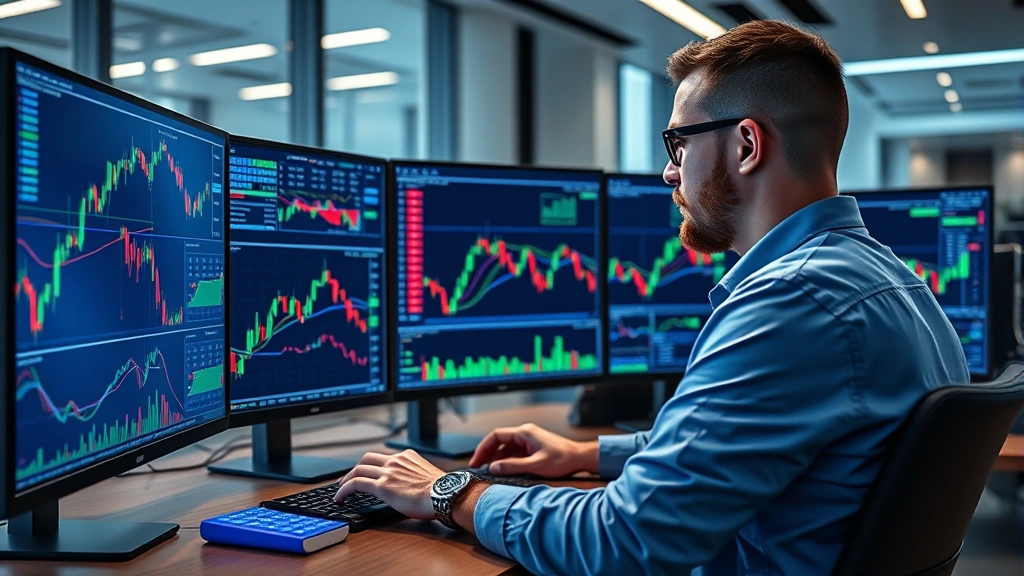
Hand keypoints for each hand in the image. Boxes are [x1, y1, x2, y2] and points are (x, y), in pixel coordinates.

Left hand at [334, 450, 444, 520]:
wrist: (445, 494)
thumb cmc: (441, 490)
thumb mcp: (427, 476)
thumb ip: (416, 476)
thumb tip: (414, 488)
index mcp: (407, 457)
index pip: (383, 457)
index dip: (372, 465)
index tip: (368, 472)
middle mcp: (396, 460)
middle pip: (367, 459)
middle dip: (355, 468)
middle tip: (349, 478)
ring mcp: (388, 472)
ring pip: (359, 469)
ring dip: (346, 479)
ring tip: (340, 489)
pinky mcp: (382, 486)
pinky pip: (356, 484)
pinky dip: (344, 489)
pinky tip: (340, 497)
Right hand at [469, 423, 598, 476]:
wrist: (581, 458)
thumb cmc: (563, 460)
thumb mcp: (536, 465)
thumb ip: (513, 466)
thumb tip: (493, 468)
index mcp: (524, 433)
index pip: (495, 436)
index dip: (483, 448)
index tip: (476, 460)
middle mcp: (525, 433)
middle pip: (499, 441)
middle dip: (487, 453)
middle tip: (477, 466)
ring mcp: (529, 440)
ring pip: (506, 447)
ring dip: (496, 458)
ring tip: (488, 470)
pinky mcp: (533, 447)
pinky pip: (514, 452)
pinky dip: (506, 460)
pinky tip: (503, 470)